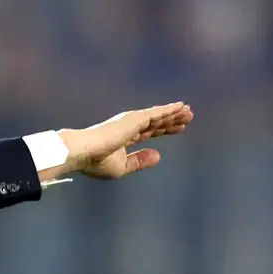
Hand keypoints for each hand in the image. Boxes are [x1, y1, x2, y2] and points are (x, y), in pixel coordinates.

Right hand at [58, 102, 192, 179]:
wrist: (83, 152)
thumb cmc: (96, 162)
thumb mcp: (122, 166)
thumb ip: (139, 161)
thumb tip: (158, 155)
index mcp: (124, 139)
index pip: (148, 132)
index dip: (163, 130)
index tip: (177, 129)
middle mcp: (129, 127)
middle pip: (156, 123)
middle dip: (171, 120)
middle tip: (188, 117)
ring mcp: (132, 122)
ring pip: (158, 116)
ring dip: (174, 113)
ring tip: (189, 111)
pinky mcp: (134, 119)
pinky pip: (156, 113)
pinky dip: (169, 109)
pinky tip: (180, 107)